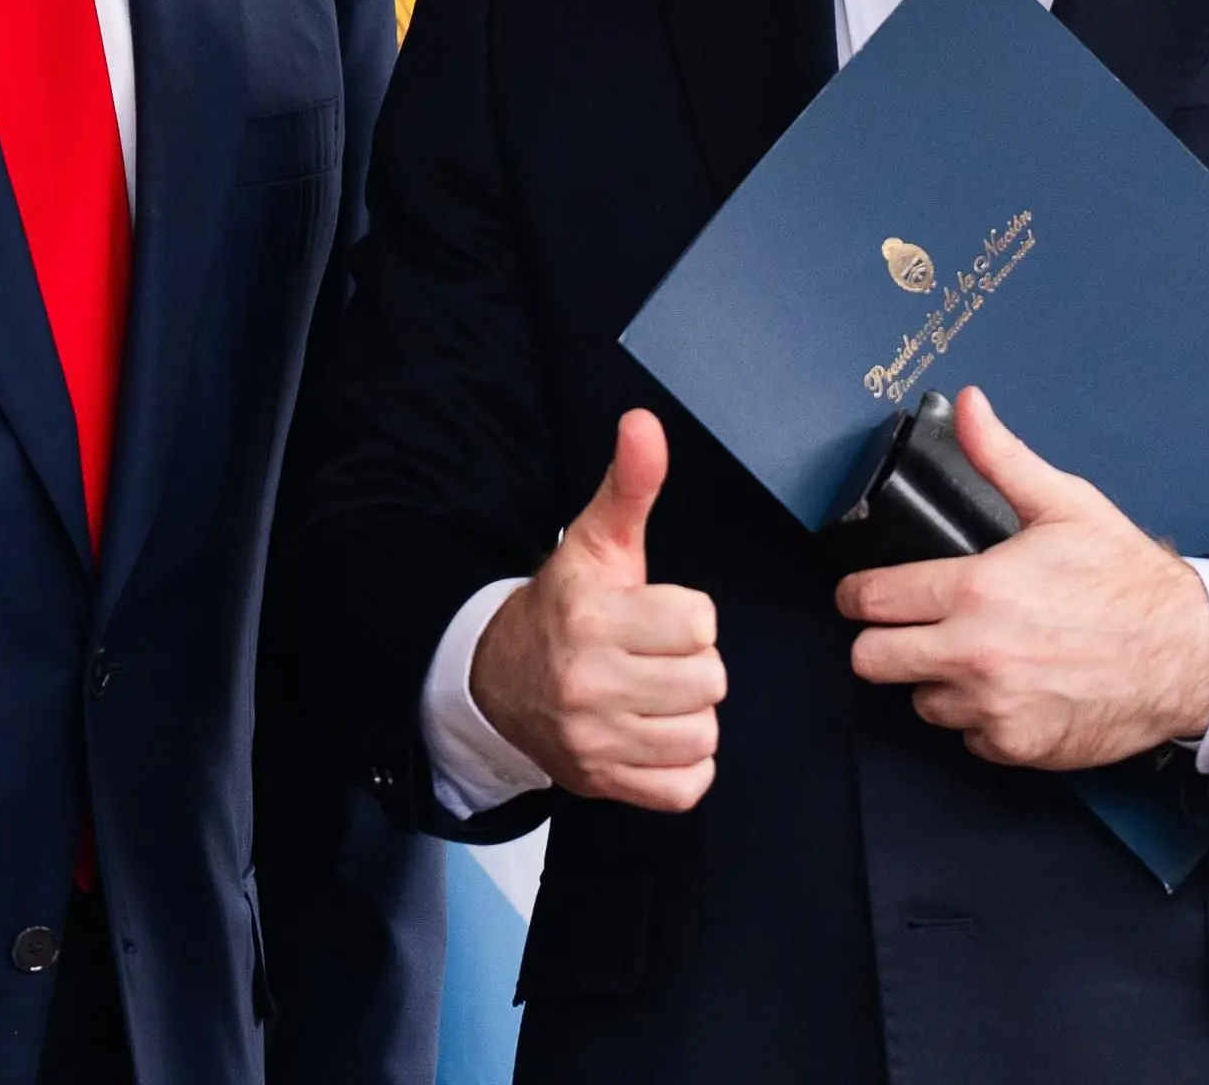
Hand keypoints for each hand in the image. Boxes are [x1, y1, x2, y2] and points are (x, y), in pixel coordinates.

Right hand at [469, 409, 725, 809]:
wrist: (500, 679)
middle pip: (708, 681)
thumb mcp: (597, 541)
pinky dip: (682, 766)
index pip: (700, 623)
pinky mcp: (601, 783)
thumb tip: (644, 421)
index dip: (689, 616)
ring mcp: (593, 741)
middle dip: (693, 665)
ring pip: (702, 735)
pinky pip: (686, 788)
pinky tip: (656, 733)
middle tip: (657, 656)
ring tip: (657, 694)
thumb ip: (629, 484)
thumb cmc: (567, 605)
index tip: (657, 614)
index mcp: (591, 618)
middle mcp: (588, 683)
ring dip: (690, 715)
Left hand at [837, 386, 1208, 769]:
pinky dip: (979, 718)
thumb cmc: (1130, 581)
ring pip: (919, 702)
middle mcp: (974, 653)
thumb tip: (970, 406)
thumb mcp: (1065, 504)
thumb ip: (1002, 457)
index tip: (859, 597)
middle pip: (871, 661)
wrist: (1190, 654)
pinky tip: (1009, 689)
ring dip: (934, 682)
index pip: (872, 601)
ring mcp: (993, 706)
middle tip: (903, 630)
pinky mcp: (1016, 746)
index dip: (857, 595)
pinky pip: (966, 738)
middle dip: (880, 642)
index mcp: (975, 590)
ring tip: (972, 657)